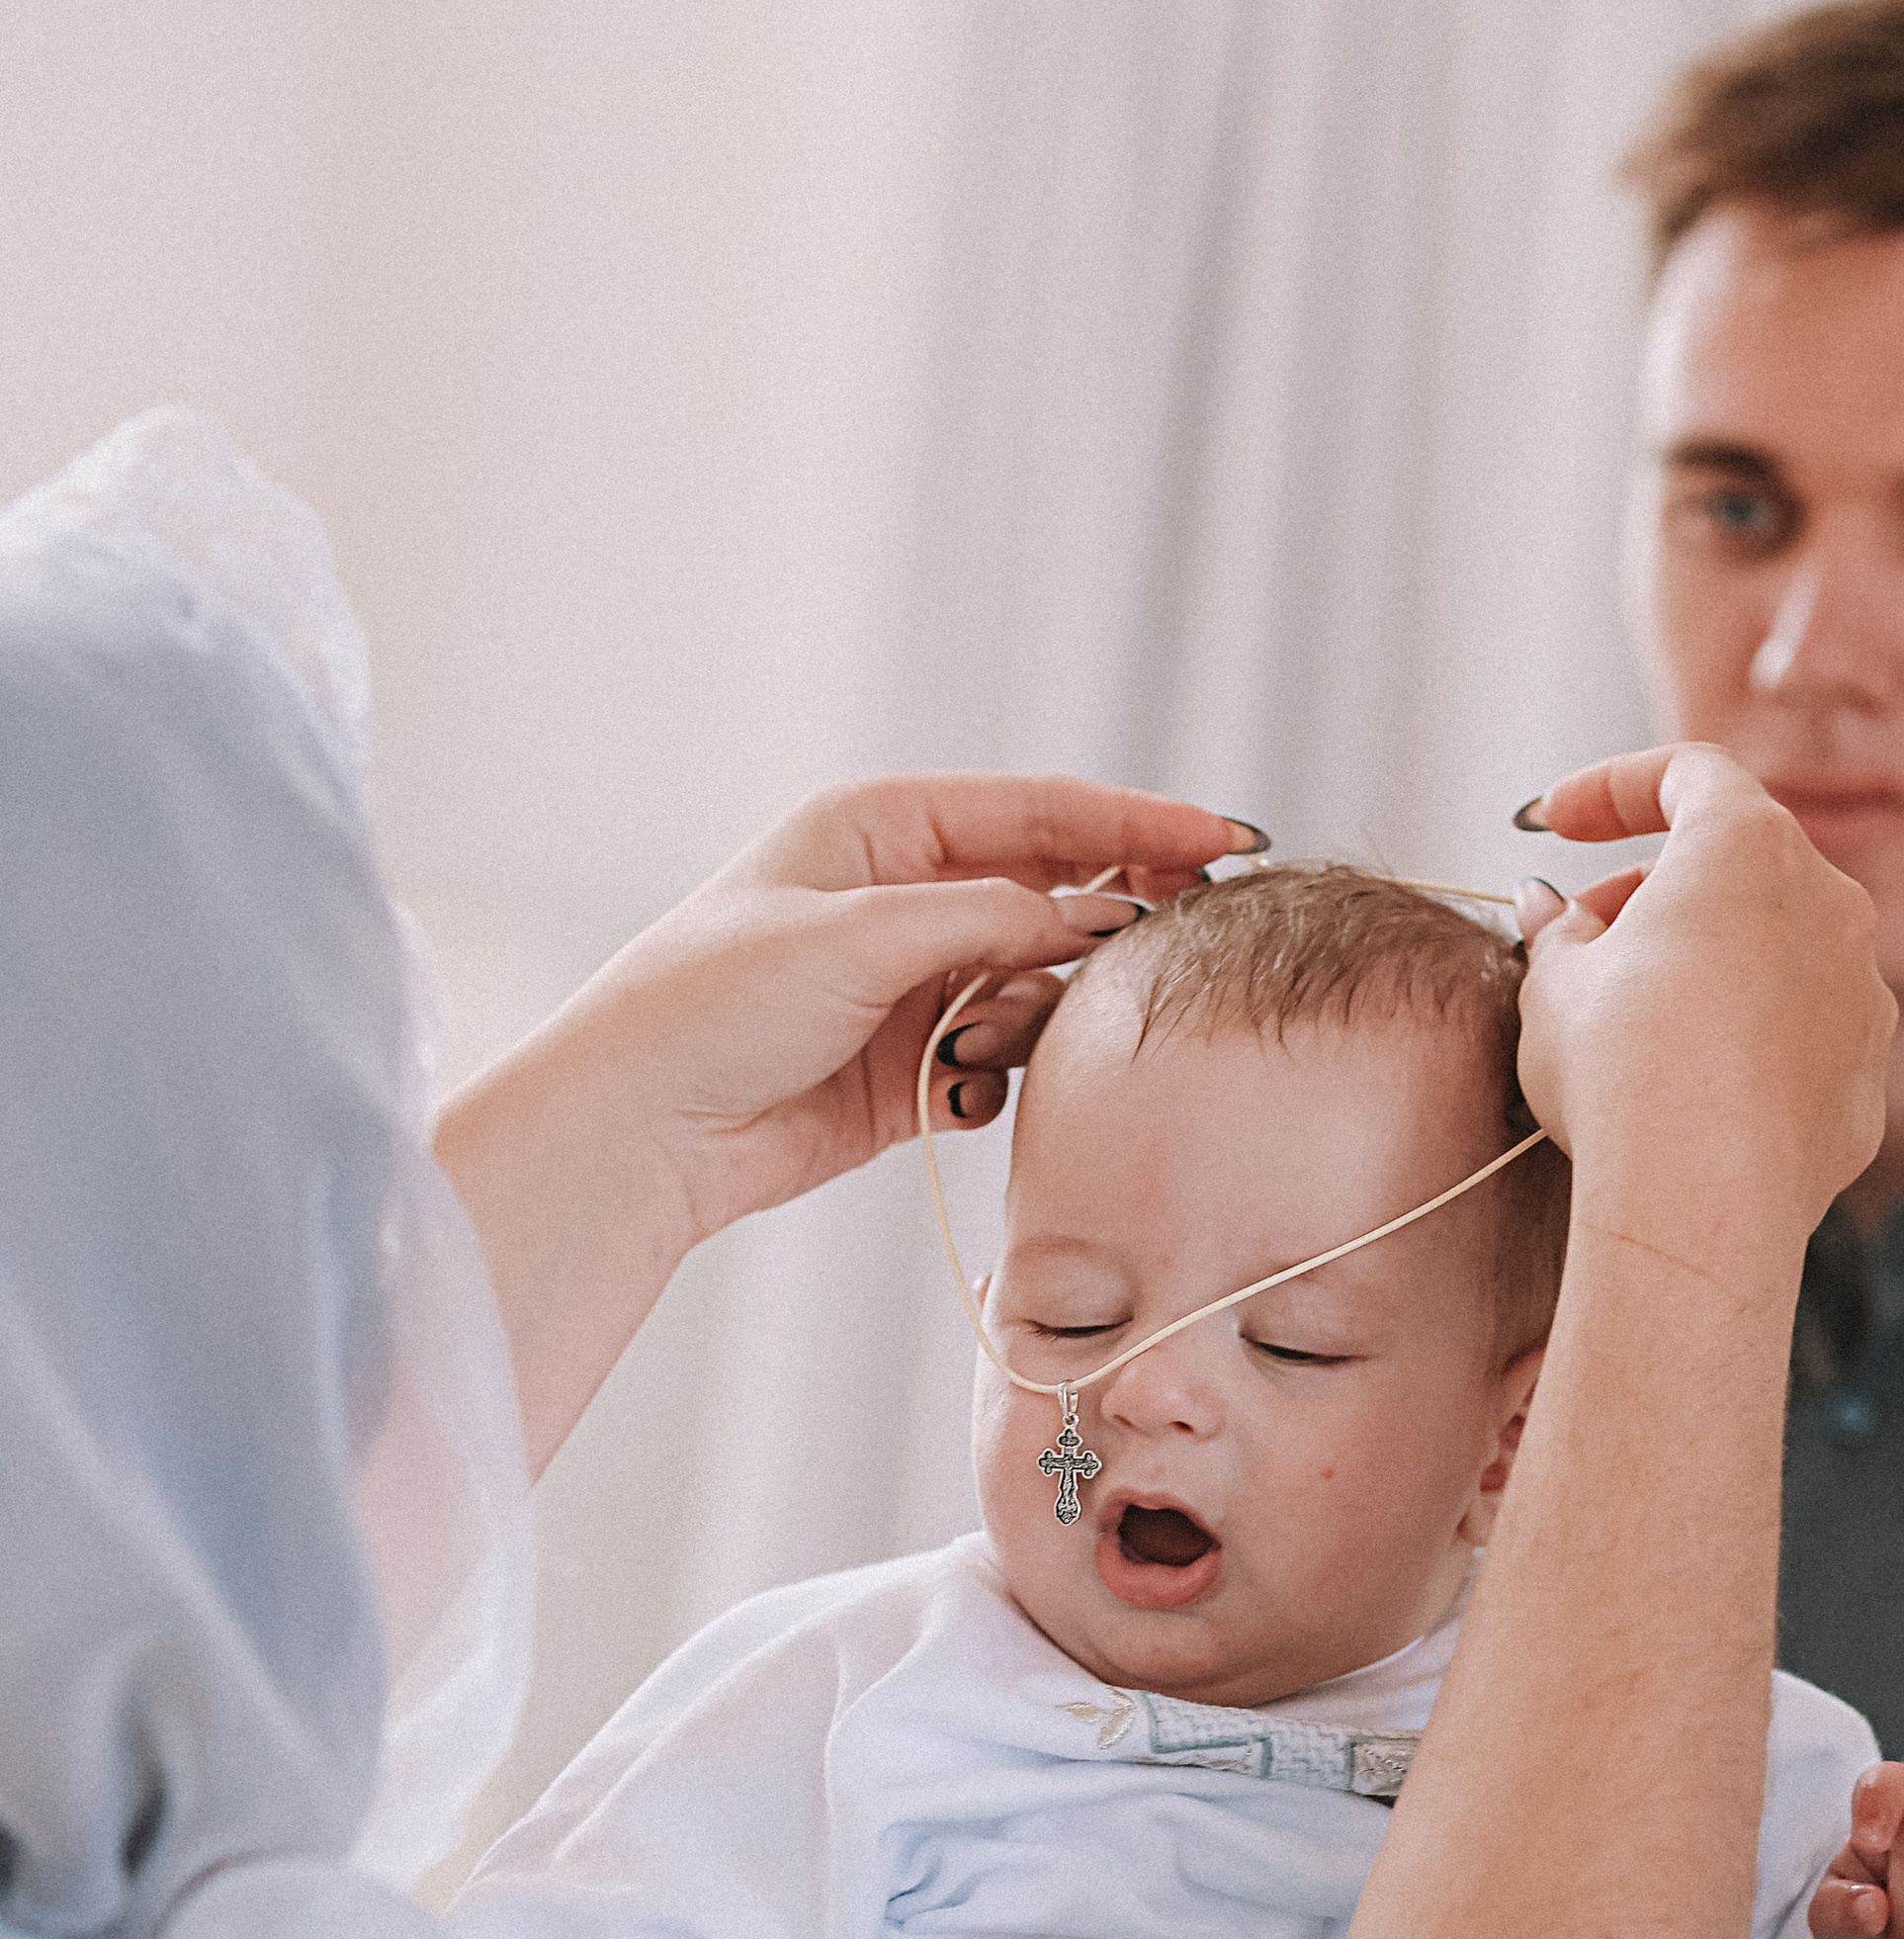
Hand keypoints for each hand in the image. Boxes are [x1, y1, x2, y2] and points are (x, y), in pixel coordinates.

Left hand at [522, 773, 1251, 1245]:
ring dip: (1035, 1015)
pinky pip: (1002, 1062)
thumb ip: (991, 919)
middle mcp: (904, 899)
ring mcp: (914, 986)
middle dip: (1113, 919)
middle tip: (1188, 937)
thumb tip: (1099, 922)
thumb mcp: (861, 934)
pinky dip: (998, 1077)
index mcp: (881, 829)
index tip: (1225, 840)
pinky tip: (956, 1093)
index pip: (1040, 812)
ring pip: (1035, 986)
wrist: (645, 1126)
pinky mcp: (915, 1072)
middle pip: (1052, 892)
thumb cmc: (718, 1002)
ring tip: (987, 1041)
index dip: (1138, 824)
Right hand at [1511, 744, 1890, 1254]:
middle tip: (1580, 938)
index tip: (1553, 822)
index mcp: (1748, 844)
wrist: (1700, 1199)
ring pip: (1774, 947)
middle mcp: (1828, 899)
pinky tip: (1686, 1086)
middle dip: (1651, 889)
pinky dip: (1744, 1036)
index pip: (1685, 773)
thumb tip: (1555, 916)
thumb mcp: (1553, 986)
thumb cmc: (1621, 1072)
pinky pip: (1797, 1029)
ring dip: (1704, 962)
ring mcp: (1862, 987)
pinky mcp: (1868, 1070)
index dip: (1609, 788)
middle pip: (1735, 862)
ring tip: (1630, 1019)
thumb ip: (1558, 933)